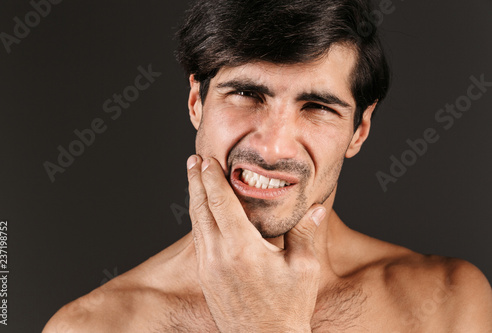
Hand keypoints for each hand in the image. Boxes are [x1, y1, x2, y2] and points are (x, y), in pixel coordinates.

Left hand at [187, 155, 327, 332]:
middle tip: (194, 161)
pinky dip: (199, 220)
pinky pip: (198, 241)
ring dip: (194, 199)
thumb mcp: (303, 269)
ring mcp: (208, 269)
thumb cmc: (287, 309)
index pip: (221, 203)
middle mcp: (218, 256)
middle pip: (201, 209)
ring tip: (194, 180)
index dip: (213, 178)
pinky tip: (202, 214)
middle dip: (196, 181)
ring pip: (196, 224)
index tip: (208, 160)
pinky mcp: (206, 279)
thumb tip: (316, 209)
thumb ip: (305, 234)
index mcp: (242, 249)